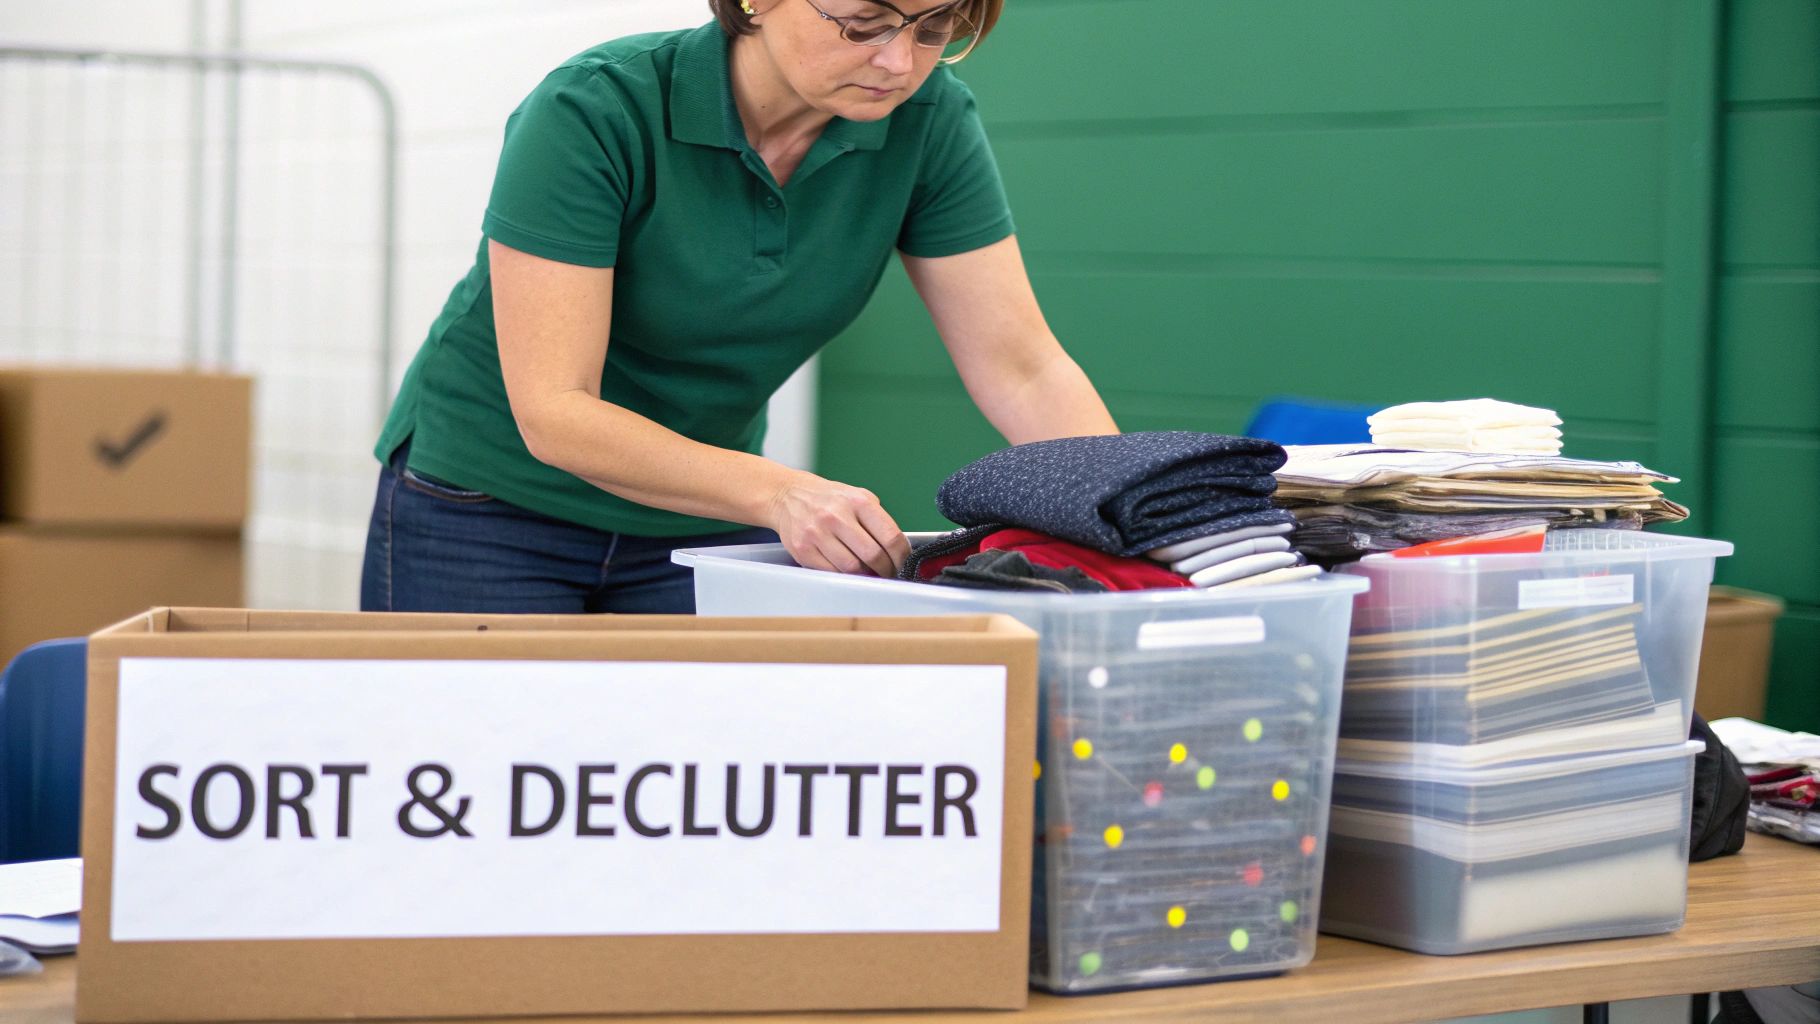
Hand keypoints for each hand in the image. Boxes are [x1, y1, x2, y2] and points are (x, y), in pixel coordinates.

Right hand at [766, 472, 909, 577]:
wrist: (788, 496)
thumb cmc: (829, 499)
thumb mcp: (858, 497)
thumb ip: (878, 520)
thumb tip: (898, 551)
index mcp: (858, 501)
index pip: (891, 536)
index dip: (902, 556)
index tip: (903, 563)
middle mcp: (837, 516)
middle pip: (873, 556)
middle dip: (886, 569)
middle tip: (889, 572)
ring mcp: (817, 533)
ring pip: (852, 568)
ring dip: (865, 575)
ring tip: (869, 572)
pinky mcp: (803, 549)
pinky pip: (831, 572)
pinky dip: (844, 575)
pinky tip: (848, 569)